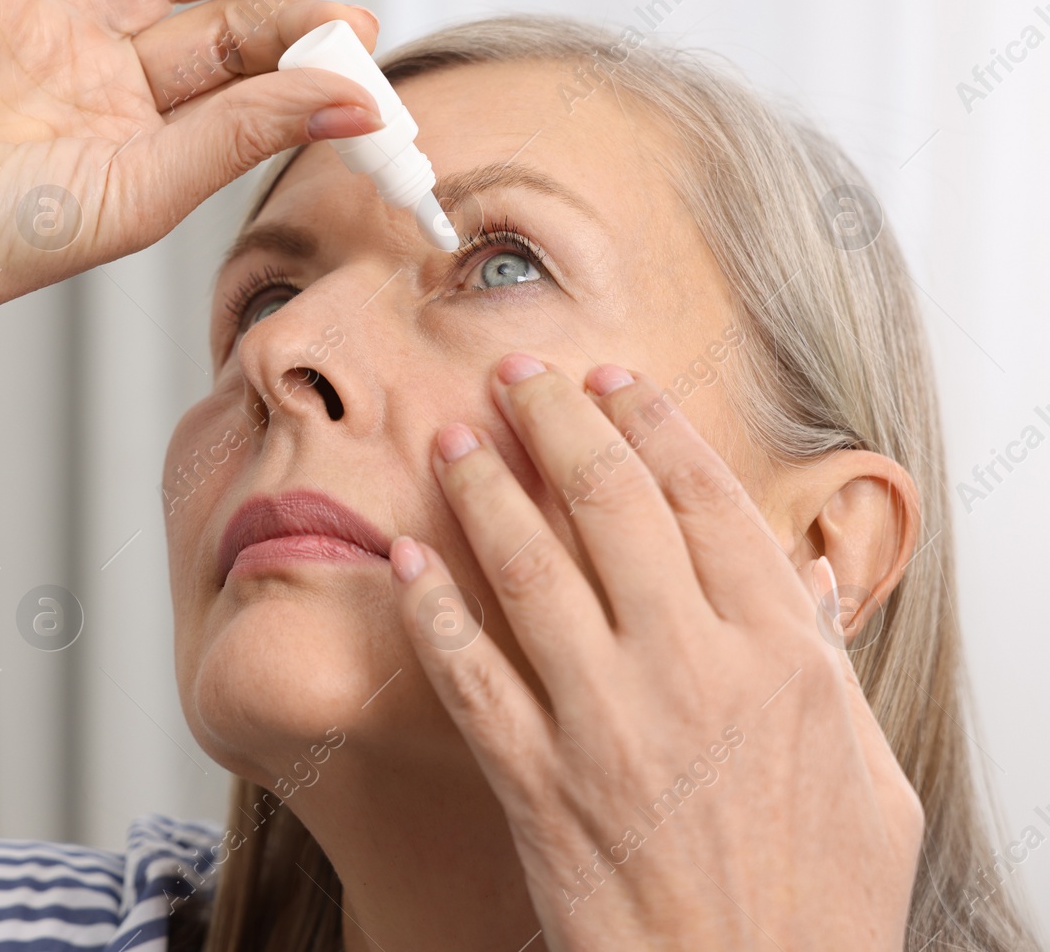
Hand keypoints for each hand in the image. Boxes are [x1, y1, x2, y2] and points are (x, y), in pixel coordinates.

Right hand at [0, 0, 380, 321]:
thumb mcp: (141, 192)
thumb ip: (242, 135)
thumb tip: (353, 100)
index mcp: (144, 158)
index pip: (246, 101)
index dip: (306, 77)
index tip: (366, 65)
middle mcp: (105, 97)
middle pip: (216, 35)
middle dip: (283, 21)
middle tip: (338, 18)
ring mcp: (49, 41)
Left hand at [388, 357, 923, 949]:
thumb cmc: (817, 905)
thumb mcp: (867, 777)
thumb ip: (829, 666)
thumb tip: (806, 579)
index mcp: (776, 656)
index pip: (704, 500)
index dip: (650, 424)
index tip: (612, 378)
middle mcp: (688, 670)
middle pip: (609, 505)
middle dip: (555, 420)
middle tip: (514, 373)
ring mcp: (605, 724)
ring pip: (529, 571)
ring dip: (483, 492)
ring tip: (451, 439)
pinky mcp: (537, 784)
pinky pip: (471, 678)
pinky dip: (432, 614)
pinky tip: (404, 562)